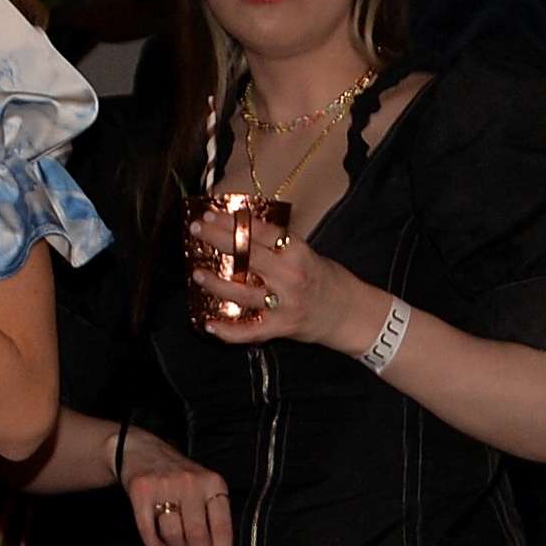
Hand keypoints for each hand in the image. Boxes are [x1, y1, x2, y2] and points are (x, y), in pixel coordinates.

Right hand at [119, 427, 233, 545]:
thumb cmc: (179, 480)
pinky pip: (149, 533)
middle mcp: (191, 483)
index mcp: (213, 484)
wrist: (142, 452)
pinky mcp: (141, 491)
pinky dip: (154, 545)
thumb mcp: (203, 489)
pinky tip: (159, 542)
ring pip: (173, 536)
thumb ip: (211, 520)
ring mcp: (164, 486)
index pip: (222, 527)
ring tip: (176, 544)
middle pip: (198, 535)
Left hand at [190, 214, 384, 354]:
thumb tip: (238, 232)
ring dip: (216, 283)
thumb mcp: (305, 253)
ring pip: (242, 293)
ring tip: (197, 273)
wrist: (349, 313)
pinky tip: (208, 325)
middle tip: (196, 229)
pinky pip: (250, 331)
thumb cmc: (325, 279)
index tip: (210, 214)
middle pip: (247, 256)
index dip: (232, 221)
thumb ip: (276, 246)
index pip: (260, 231)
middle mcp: (290, 276)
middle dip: (218, 240)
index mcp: (297, 251)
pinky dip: (227, 331)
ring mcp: (284, 303)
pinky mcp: (282, 327)